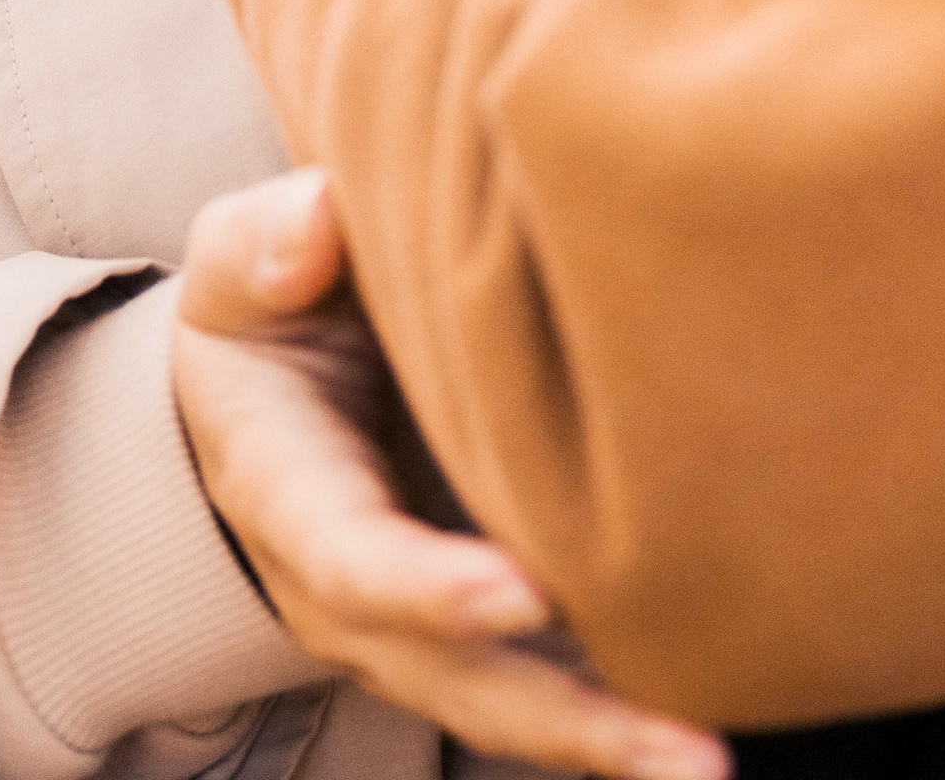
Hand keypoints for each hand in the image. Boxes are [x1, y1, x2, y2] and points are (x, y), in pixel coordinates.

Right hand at [172, 170, 728, 779]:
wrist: (257, 395)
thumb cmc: (264, 313)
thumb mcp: (239, 266)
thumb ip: (269, 244)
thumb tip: (321, 219)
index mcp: (286, 492)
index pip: (352, 556)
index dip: (428, 584)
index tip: (522, 593)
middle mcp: (347, 593)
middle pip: (450, 673)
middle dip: (558, 715)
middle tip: (671, 741)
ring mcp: (413, 627)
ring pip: (508, 703)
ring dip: (607, 739)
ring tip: (705, 765)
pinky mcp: (477, 627)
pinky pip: (545, 685)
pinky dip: (618, 715)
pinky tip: (699, 734)